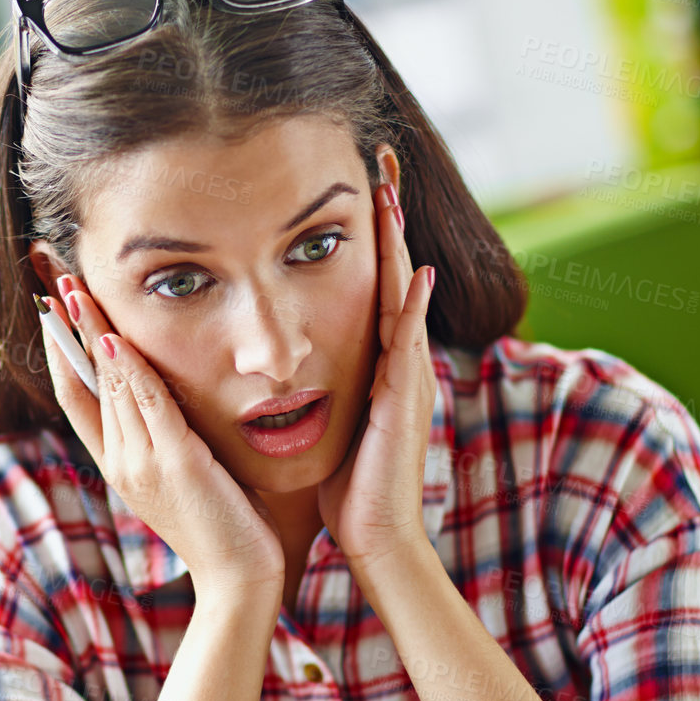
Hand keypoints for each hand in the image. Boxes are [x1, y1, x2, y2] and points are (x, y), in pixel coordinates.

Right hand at [37, 273, 285, 604]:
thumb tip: (169, 393)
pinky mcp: (175, 464)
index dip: (61, 353)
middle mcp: (121, 462)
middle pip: (85, 383)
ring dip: (91, 334)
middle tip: (60, 282)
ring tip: (78, 291)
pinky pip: (146, 405)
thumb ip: (170, 436)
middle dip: (70, 330)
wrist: (240, 578)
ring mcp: (144, 464)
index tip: (55, 312)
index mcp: (120, 465)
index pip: (77, 398)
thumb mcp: (187, 474)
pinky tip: (114, 338)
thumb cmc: (226, 526)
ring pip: (109, 386)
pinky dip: (127, 369)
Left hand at [317, 181, 437, 570]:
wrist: (373, 539)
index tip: (354, 185)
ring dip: (398, 245)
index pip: (371, 285)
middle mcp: (399, 363)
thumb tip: (283, 361)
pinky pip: (409, 344)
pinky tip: (416, 272)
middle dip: (386, 220)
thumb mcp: (329, 421)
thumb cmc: (344, 487)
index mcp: (378, 365)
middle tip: (379, 161)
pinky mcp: (405, 403)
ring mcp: (408, 380)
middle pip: (393, 274)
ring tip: (391, 194)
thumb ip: (321, 386)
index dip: (365, 237)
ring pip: (403, 296)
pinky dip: (413, 308)